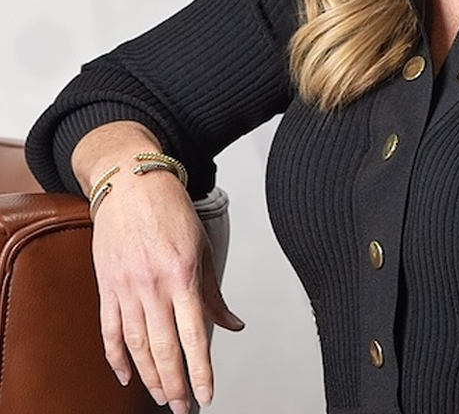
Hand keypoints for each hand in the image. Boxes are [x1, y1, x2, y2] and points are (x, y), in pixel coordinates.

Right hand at [92, 166, 243, 412]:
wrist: (131, 184)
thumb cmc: (171, 211)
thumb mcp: (202, 247)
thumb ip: (214, 292)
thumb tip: (234, 326)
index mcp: (182, 275)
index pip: (194, 334)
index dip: (200, 370)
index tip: (206, 394)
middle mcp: (153, 285)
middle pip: (163, 348)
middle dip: (174, 384)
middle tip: (183, 408)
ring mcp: (126, 288)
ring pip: (136, 345)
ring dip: (149, 377)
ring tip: (161, 397)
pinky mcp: (106, 287)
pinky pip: (110, 331)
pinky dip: (116, 357)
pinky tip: (126, 376)